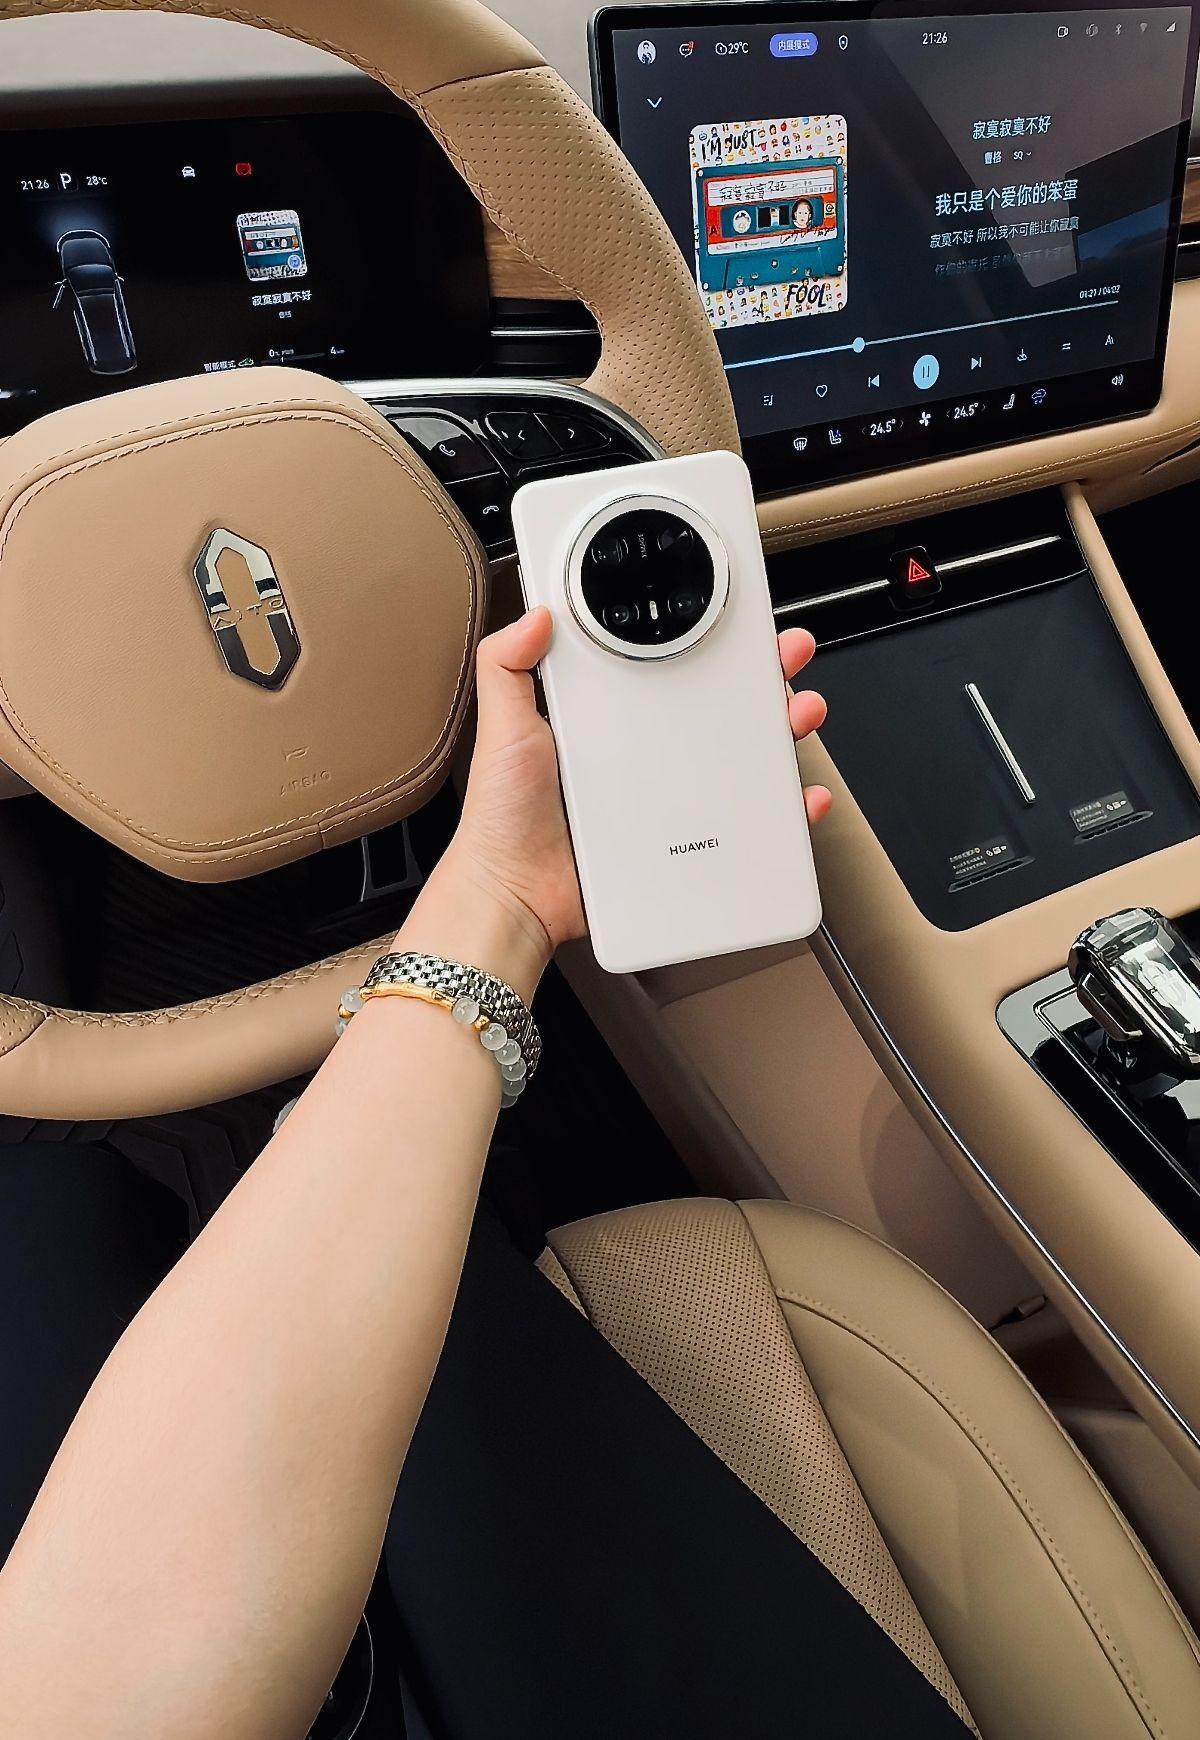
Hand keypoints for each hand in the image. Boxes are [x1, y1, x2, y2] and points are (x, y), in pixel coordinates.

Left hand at [432, 609, 830, 970]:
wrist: (515, 893)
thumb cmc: (505, 818)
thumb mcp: (504, 728)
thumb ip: (506, 665)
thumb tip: (535, 614)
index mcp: (611, 716)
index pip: (669, 665)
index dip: (707, 640)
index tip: (735, 619)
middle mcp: (646, 750)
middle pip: (720, 702)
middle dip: (764, 674)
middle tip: (784, 655)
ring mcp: (671, 795)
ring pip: (743, 755)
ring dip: (784, 731)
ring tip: (798, 715)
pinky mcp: (686, 840)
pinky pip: (745, 821)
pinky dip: (782, 808)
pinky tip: (796, 797)